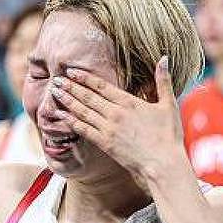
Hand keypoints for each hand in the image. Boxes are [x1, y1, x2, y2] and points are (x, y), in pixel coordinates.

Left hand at [49, 56, 185, 188]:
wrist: (162, 164)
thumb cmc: (168, 136)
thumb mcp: (169, 105)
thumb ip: (163, 81)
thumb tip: (164, 58)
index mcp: (129, 102)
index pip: (101, 86)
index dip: (84, 77)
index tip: (71, 70)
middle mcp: (115, 113)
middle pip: (88, 97)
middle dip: (70, 87)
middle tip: (56, 79)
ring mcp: (108, 129)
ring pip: (83, 111)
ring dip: (67, 101)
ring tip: (54, 92)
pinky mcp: (104, 144)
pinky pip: (83, 130)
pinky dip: (70, 122)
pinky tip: (60, 115)